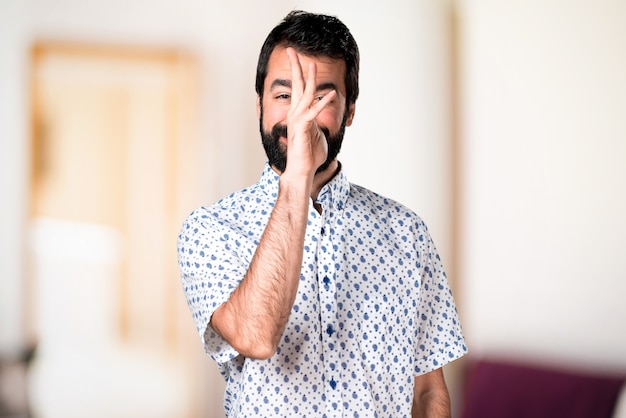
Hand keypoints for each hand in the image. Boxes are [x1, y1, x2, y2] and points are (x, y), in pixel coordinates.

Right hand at [284, 47, 336, 178]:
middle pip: (295, 85)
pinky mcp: (304, 128)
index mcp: (298, 113)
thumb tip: (319, 117)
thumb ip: (316, 122)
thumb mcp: (316, 134)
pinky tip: (330, 94)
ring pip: (304, 94)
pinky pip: (314, 112)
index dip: (298, 72)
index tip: (298, 58)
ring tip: (312, 64)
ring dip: (310, 79)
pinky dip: (323, 102)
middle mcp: (295, 113)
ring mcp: (298, 120)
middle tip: (291, 50)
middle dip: (294, 67)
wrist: (302, 171)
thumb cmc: (309, 155)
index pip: (297, 89)